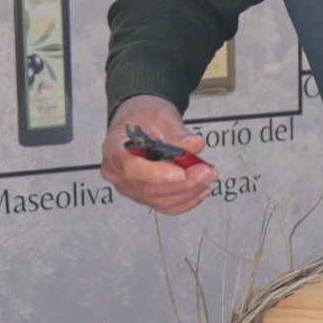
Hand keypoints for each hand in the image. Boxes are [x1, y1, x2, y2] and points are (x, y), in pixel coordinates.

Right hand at [101, 96, 214, 214]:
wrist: (140, 122)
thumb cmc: (145, 116)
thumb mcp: (161, 116)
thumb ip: (178, 133)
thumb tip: (196, 145)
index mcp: (114, 149)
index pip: (130, 167)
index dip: (156, 173)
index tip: (181, 172)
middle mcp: (117, 174)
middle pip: (149, 188)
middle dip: (183, 183)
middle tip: (207, 172)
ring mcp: (129, 188)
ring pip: (160, 200)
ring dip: (188, 192)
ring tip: (208, 177)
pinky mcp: (143, 196)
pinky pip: (165, 206)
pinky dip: (186, 200)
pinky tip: (201, 189)